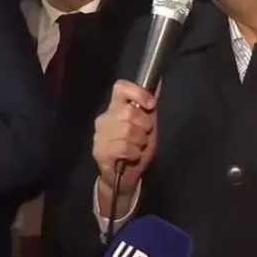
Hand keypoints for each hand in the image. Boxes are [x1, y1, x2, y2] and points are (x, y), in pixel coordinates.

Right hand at [92, 80, 157, 202]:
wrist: (125, 176)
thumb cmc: (136, 147)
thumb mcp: (147, 124)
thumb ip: (149, 104)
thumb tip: (158, 80)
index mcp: (115, 107)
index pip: (120, 88)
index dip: (137, 93)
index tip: (150, 105)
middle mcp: (104, 118)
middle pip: (129, 111)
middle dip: (144, 126)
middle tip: (143, 136)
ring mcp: (99, 135)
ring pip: (127, 130)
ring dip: (140, 142)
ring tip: (136, 148)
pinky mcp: (99, 151)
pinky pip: (124, 147)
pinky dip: (134, 153)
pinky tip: (130, 157)